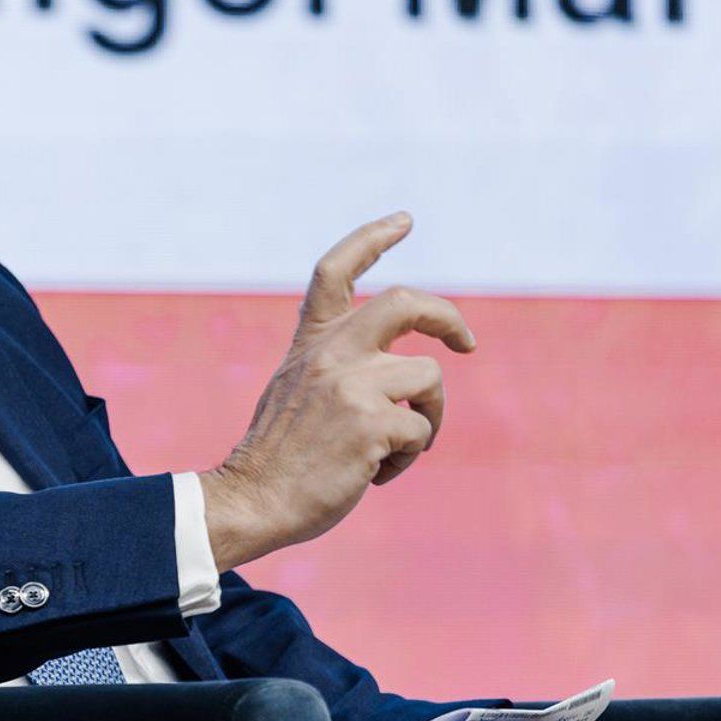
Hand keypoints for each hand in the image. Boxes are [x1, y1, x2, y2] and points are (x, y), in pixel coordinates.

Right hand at [200, 212, 475, 571]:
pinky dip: (409, 456)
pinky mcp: (372, 424)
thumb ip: (336, 365)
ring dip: (429, 417)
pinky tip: (378, 473)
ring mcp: (352, 385)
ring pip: (428, 379)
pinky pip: (421, 431)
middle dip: (447, 317)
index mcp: (309, 342)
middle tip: (466, 342)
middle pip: (404, 303)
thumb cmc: (278, 456)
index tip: (404, 221)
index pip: (335, 271)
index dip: (371, 237)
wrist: (254, 499)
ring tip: (399, 447)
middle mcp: (331, 353)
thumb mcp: (295, 388)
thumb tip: (401, 369)